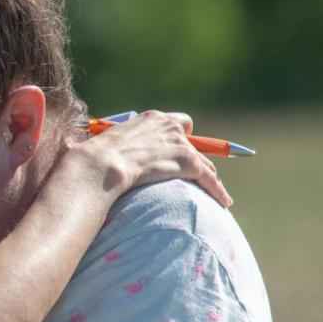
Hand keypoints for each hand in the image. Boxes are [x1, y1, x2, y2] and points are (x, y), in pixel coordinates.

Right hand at [76, 110, 232, 206]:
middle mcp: (169, 126)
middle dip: (194, 157)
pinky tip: (225, 202)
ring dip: (207, 176)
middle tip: (193, 173)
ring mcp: (180, 144)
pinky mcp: (188, 161)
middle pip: (193, 142)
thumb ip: (122, 146)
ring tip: (213, 191)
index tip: (177, 150)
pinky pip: (210, 178)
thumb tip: (110, 158)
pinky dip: (218, 190)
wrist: (102, 163)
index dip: (179, 138)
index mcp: (152, 118)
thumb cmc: (98, 157)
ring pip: (203, 162)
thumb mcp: (110, 143)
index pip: (176, 124)